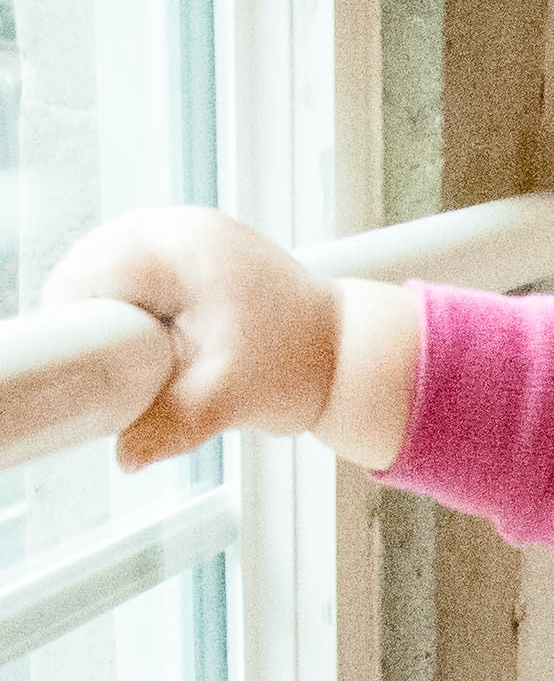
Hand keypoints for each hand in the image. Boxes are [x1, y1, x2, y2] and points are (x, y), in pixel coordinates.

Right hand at [41, 207, 419, 470]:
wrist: (349, 351)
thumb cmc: (302, 363)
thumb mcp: (231, 399)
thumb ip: (172, 425)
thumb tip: (126, 454)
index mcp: (176, 248)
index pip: (83, 278)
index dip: (77, 330)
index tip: (92, 374)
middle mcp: (174, 226)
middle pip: (87, 269)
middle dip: (93, 324)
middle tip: (119, 376)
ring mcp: (182, 232)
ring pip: (106, 271)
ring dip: (112, 317)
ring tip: (146, 360)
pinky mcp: (190, 250)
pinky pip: (135, 275)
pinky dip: (135, 309)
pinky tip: (158, 343)